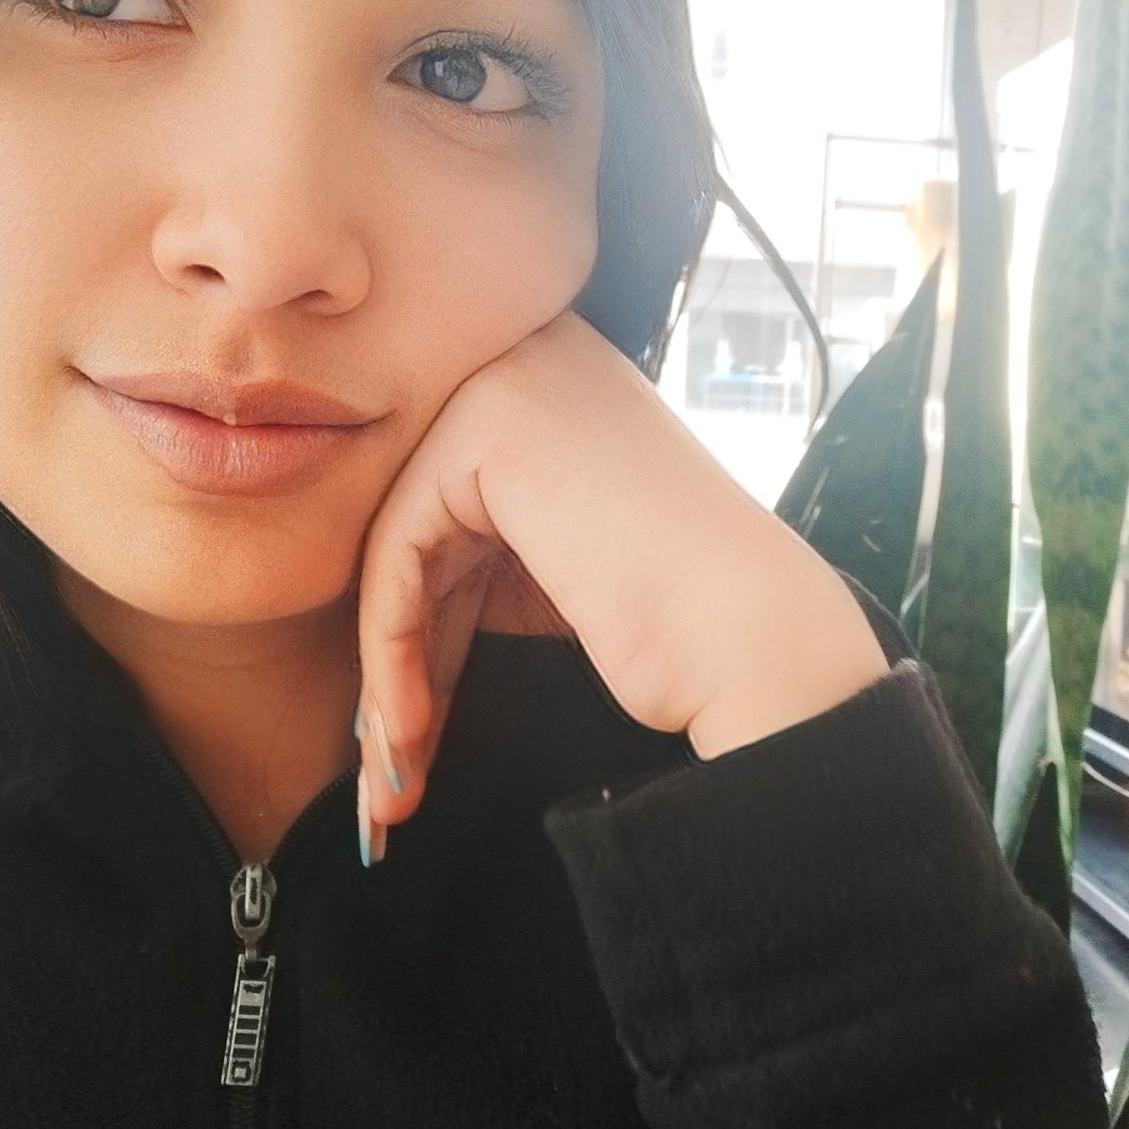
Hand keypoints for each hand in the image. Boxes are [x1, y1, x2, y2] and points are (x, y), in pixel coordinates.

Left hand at [351, 309, 889, 862]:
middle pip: (421, 521)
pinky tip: (409, 729)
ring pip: (399, 542)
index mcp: (554, 377)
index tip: (413, 722)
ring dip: (392, 671)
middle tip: (391, 763)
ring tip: (397, 775)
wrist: (747, 638)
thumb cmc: (676, 617)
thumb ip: (477, 550)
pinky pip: (398, 549)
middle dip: (404, 653)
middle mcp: (531, 353)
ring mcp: (509, 379)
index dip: (426, 620)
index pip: (451, 503)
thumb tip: (381, 605)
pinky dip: (394, 648)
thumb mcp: (554, 561)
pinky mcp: (486, 426)